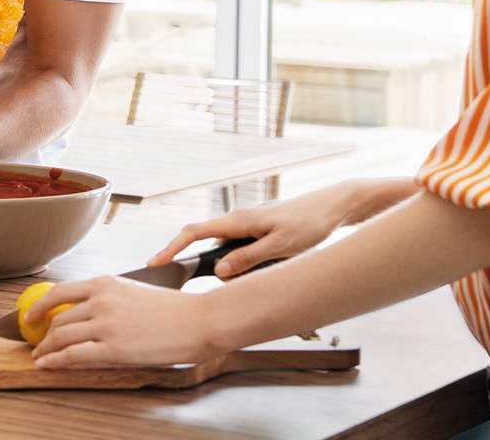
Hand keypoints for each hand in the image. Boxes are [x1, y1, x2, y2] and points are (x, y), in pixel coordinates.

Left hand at [30, 276, 219, 367]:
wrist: (198, 320)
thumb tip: (84, 314)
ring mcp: (106, 325)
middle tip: (36, 344)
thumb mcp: (134, 294)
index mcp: (107, 283)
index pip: (61, 292)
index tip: (30, 316)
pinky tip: (48, 365)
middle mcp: (102, 300)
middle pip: (59, 319)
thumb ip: (108, 300)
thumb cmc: (173, 310)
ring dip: (46, 350)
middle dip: (42, 334)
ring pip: (61, 337)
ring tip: (40, 357)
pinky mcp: (113, 349)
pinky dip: (55, 361)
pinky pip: (73, 356)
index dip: (40, 306)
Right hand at [146, 181, 376, 277]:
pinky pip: (235, 249)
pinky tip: (240, 275)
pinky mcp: (258, 232)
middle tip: (169, 279)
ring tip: (209, 282)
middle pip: (202, 240)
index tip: (155, 263)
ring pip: (221, 249)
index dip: (172, 248)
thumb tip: (218, 272)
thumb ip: (248, 260)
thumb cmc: (310, 223)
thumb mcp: (280, 246)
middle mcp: (239, 220)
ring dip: (215, 266)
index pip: (195, 232)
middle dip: (185, 259)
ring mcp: (248, 226)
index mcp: (240, 221)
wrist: (333, 206)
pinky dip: (231, 264)